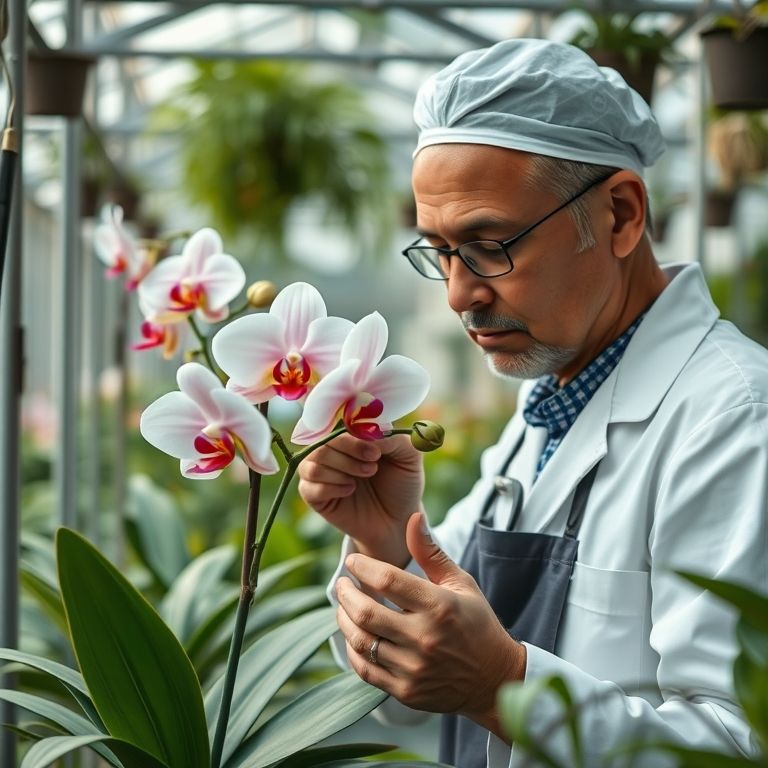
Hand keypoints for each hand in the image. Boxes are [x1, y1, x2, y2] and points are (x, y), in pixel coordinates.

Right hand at [297, 433, 423, 566]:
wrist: (398, 520)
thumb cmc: (402, 484)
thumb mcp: (408, 456)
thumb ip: (393, 438)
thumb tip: (370, 432)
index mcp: (350, 434)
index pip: (337, 422)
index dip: (354, 435)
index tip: (376, 452)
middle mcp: (331, 450)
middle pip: (322, 441)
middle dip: (350, 452)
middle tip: (373, 467)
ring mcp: (319, 472)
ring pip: (313, 463)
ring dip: (342, 469)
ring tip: (364, 477)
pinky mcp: (314, 496)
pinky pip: (309, 487)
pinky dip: (331, 488)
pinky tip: (350, 490)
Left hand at [335, 512, 525, 736]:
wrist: (494, 678)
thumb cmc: (476, 622)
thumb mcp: (461, 583)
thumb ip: (431, 552)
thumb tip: (413, 517)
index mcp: (439, 606)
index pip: (388, 579)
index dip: (363, 567)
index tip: (354, 561)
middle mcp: (425, 637)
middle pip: (366, 612)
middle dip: (345, 593)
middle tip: (342, 584)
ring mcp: (414, 668)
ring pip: (361, 641)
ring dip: (344, 620)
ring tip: (344, 606)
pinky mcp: (406, 691)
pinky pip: (365, 669)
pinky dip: (352, 650)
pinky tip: (353, 635)